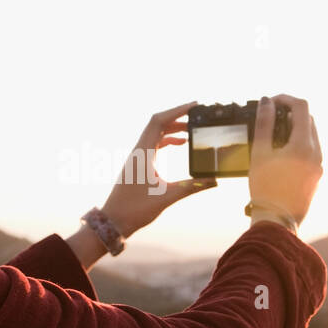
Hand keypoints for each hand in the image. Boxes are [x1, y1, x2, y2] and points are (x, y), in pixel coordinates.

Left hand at [100, 101, 216, 236]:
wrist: (113, 221)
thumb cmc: (135, 209)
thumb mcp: (167, 197)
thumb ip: (192, 186)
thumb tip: (214, 180)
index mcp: (143, 153)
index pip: (158, 122)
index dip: (176, 110)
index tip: (194, 106)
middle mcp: (139, 151)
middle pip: (158, 124)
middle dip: (178, 118)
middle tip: (197, 118)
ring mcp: (137, 157)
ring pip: (155, 134)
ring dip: (173, 129)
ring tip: (192, 131)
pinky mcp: (138, 165)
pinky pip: (153, 144)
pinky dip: (166, 140)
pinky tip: (179, 145)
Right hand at [248, 94, 321, 225]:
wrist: (277, 221)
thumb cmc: (265, 189)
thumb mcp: (260, 153)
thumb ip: (264, 124)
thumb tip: (266, 102)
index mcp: (303, 145)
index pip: (301, 106)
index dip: (285, 98)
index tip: (270, 102)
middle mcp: (316, 152)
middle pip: (308, 118)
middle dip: (290, 112)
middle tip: (270, 116)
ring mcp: (319, 164)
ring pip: (311, 134)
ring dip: (295, 127)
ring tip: (273, 135)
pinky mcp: (317, 174)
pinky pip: (311, 149)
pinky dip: (298, 142)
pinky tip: (281, 152)